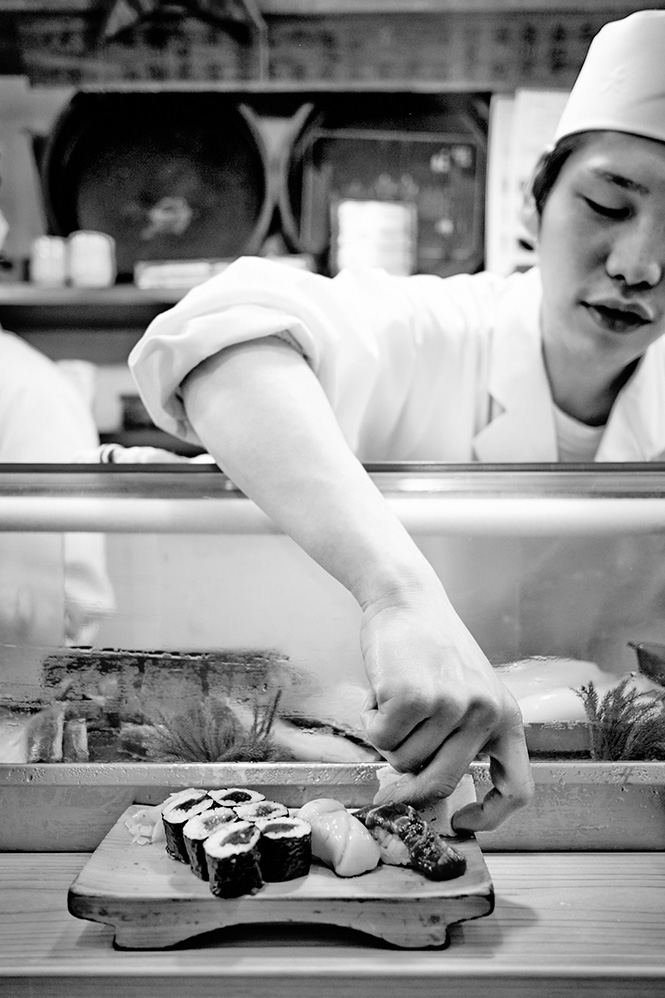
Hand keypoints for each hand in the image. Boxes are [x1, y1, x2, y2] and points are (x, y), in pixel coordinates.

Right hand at [359, 581, 533, 832]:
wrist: (407, 598)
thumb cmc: (432, 647)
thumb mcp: (466, 692)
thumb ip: (457, 738)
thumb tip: (420, 791)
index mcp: (506, 717)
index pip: (517, 788)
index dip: (492, 818)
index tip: (463, 822)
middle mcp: (485, 713)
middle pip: (441, 783)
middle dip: (407, 788)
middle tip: (386, 785)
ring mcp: (451, 705)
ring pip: (403, 760)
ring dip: (387, 738)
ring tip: (393, 699)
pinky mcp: (414, 698)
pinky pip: (380, 737)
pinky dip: (369, 720)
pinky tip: (378, 690)